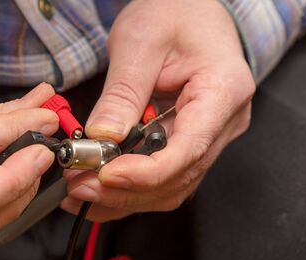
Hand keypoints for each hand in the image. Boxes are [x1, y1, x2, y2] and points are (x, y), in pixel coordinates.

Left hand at [62, 0, 254, 220]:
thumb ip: (122, 94)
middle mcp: (224, 122)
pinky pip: (164, 175)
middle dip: (127, 189)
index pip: (189, 150)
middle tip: (81, 187)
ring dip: (126, 195)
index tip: (105, 175)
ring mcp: (209, 135)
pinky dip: (132, 188)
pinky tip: (101, 190)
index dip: (146, 172)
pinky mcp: (190, 140)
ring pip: (171, 184)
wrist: (189, 8)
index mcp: (223, 92)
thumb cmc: (174, 11)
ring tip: (83, 191)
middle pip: (179, 175)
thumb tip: (102, 139)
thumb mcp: (140, 43)